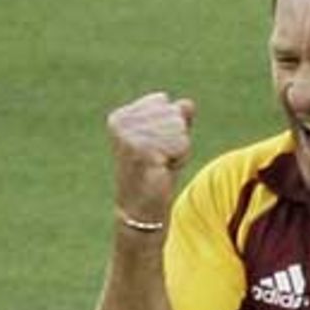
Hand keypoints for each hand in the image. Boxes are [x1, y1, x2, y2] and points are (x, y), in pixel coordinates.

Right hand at [107, 92, 196, 226]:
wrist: (141, 208)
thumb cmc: (155, 174)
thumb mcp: (168, 140)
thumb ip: (177, 118)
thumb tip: (189, 103)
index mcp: (121, 116)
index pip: (163, 101)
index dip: (169, 125)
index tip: (154, 148)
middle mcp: (122, 123)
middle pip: (173, 113)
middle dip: (176, 137)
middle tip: (159, 159)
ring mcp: (131, 136)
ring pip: (179, 127)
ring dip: (178, 149)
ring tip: (161, 165)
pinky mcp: (144, 150)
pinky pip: (181, 143)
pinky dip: (180, 158)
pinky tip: (163, 170)